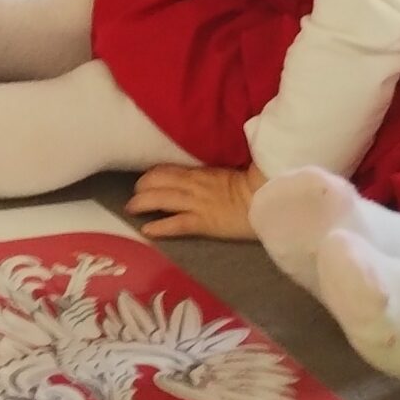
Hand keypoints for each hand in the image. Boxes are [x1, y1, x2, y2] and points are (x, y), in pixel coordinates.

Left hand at [126, 163, 266, 239]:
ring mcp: (197, 204)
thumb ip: (209, 175)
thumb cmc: (255, 187)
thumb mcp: (227, 175)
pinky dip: (159, 227)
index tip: (143, 179)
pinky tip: (146, 230)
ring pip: (161, 199)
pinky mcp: (204, 222)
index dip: (151, 174)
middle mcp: (193, 185)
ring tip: (130, 208)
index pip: (167, 169)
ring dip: (142, 203)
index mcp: (200, 172)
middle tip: (134, 194)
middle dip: (142, 187)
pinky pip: (176, 224)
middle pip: (158, 181)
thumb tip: (198, 177)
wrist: (269, 198)